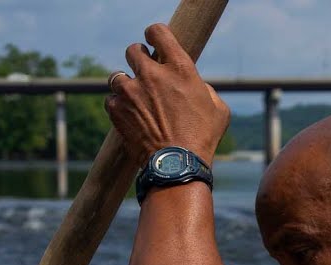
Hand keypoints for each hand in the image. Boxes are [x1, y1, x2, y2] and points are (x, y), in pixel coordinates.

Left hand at [104, 23, 230, 165]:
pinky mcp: (117, 110)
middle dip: (138, 59)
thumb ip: (204, 89)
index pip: (158, 32)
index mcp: (179, 68)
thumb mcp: (218, 109)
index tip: (154, 42)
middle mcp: (152, 74)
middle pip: (133, 50)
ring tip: (137, 100)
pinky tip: (131, 116)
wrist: (177, 166)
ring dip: (126, 85)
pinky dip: (119, 107)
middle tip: (145, 73)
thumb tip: (195, 86)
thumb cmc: (202, 138)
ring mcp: (131, 91)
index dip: (155, 35)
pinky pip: (112, 100)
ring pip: (118, 76)